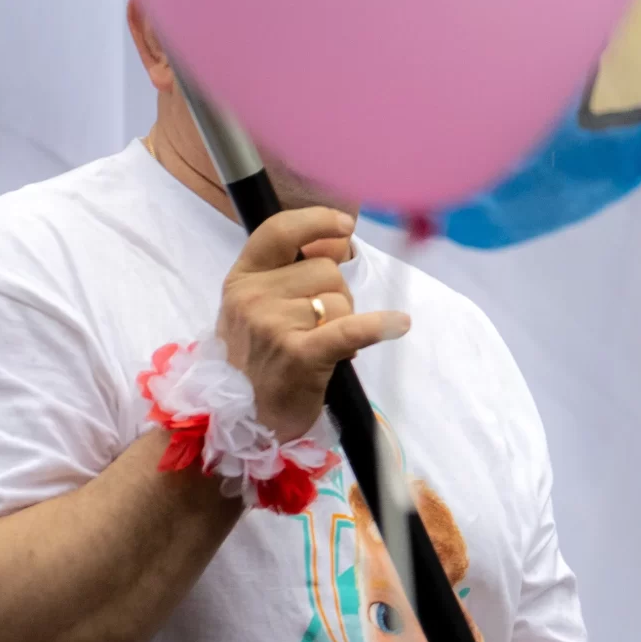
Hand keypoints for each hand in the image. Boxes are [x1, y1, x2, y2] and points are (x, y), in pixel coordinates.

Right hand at [214, 208, 408, 438]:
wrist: (243, 419)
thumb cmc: (261, 359)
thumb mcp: (260, 307)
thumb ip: (292, 271)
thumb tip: (341, 238)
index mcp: (242, 279)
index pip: (279, 231)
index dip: (316, 222)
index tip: (345, 227)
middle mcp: (252, 297)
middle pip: (326, 271)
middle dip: (337, 295)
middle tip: (321, 327)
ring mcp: (272, 326)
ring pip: (341, 301)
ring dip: (344, 322)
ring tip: (323, 347)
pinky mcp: (298, 356)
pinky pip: (350, 328)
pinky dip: (378, 326)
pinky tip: (399, 324)